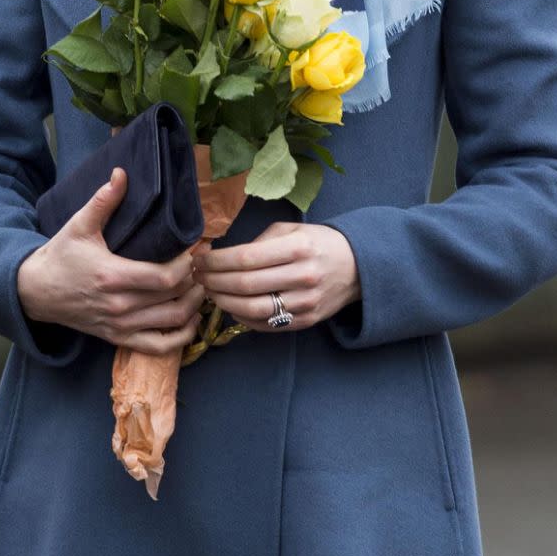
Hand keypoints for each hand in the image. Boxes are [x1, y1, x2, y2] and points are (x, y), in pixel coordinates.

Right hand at [17, 166, 206, 354]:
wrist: (36, 292)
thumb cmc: (61, 256)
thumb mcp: (79, 225)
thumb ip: (103, 201)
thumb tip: (122, 173)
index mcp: (112, 276)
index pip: (164, 278)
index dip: (187, 266)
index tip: (194, 250)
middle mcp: (119, 305)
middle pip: (174, 299)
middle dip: (195, 281)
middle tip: (203, 264)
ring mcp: (120, 325)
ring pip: (172, 322)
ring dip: (194, 305)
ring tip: (201, 286)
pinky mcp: (118, 338)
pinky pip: (159, 346)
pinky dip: (181, 336)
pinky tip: (191, 319)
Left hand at [193, 219, 359, 332]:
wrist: (357, 267)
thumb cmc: (318, 244)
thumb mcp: (292, 231)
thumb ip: (259, 243)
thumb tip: (223, 258)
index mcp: (298, 248)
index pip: (245, 258)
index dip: (216, 261)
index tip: (200, 260)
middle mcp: (303, 276)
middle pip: (245, 285)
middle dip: (213, 281)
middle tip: (199, 277)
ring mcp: (306, 302)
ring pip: (252, 309)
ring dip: (223, 302)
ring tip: (211, 292)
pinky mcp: (306, 321)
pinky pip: (266, 324)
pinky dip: (242, 317)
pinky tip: (232, 306)